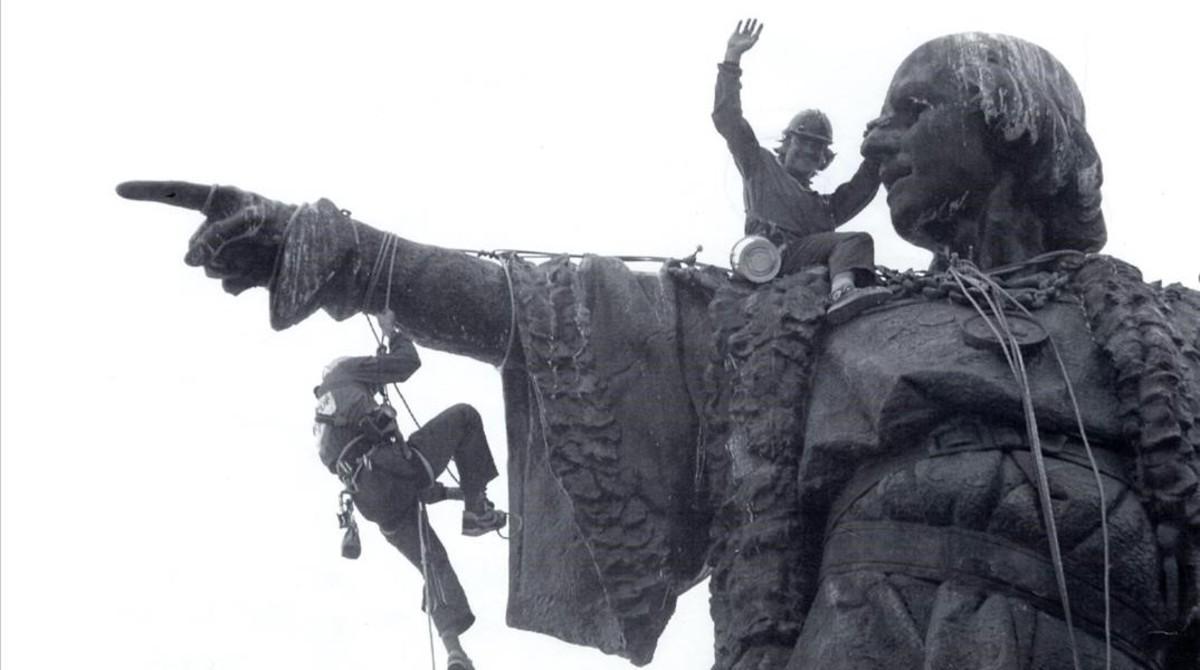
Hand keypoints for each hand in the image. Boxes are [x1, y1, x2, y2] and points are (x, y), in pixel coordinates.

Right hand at [117, 180, 295, 294]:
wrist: (318, 255)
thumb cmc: (287, 226)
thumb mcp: (252, 220)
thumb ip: (217, 236)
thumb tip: (187, 261)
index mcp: (220, 201)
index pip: (177, 193)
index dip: (148, 191)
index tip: (118, 189)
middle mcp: (218, 226)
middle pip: (195, 247)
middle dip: (219, 249)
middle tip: (252, 243)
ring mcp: (227, 252)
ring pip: (210, 270)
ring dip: (236, 267)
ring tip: (264, 257)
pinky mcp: (240, 275)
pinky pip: (226, 285)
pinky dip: (243, 284)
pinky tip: (263, 276)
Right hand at [725, 18, 762, 61]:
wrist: (733, 50)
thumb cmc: (741, 48)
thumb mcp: (749, 44)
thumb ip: (754, 39)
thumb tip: (758, 35)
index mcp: (751, 39)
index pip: (756, 33)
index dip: (759, 28)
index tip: (762, 23)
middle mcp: (746, 37)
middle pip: (751, 29)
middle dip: (754, 24)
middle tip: (756, 19)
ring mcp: (741, 35)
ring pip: (745, 28)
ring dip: (747, 23)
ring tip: (750, 18)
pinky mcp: (735, 34)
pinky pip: (738, 28)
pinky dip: (739, 24)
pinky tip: (741, 20)